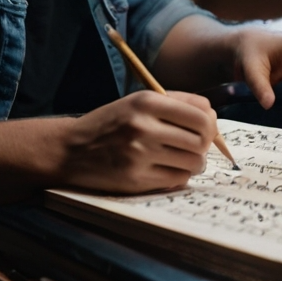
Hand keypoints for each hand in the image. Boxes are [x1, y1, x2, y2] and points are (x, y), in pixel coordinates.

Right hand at [58, 90, 216, 192]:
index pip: (201, 113)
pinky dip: (180, 176)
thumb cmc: (110, 124)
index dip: (210, 124)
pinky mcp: (136, 178)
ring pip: (194, 161)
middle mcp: (144, 125)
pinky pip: (177, 179)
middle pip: (202, 138)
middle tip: (196, 147)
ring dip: (195, 163)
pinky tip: (169, 170)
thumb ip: (174, 104)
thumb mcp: (137, 103)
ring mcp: (140, 153)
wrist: (70, 149)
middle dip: (204, 145)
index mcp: (147, 101)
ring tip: (184, 160)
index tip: (205, 130)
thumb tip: (211, 118)